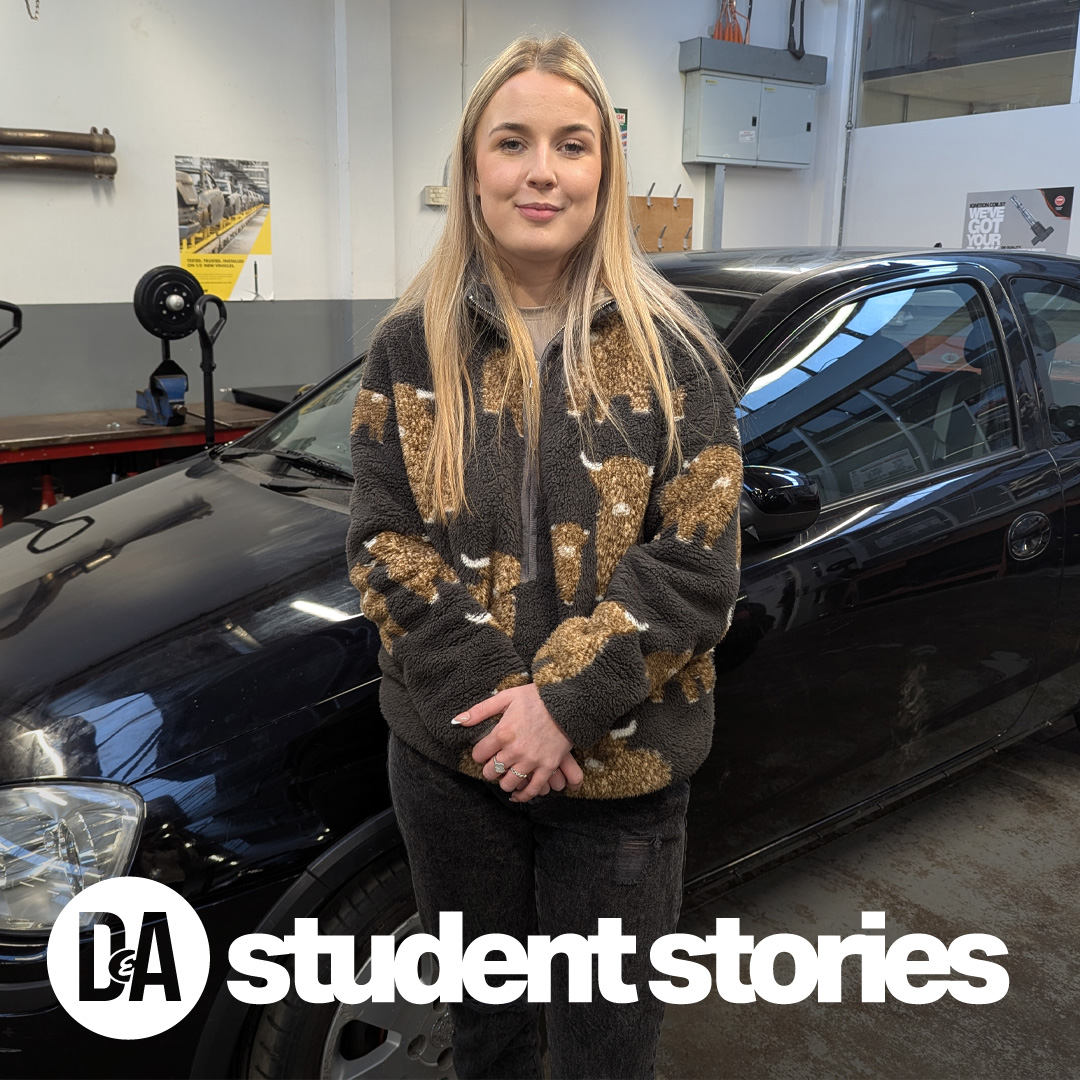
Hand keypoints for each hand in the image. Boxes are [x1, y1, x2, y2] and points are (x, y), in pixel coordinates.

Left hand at [453, 684, 583, 801]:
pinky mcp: (547, 767)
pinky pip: (532, 789)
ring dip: (505, 780)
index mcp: (502, 733)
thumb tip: (458, 721)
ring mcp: (531, 761)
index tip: (485, 751)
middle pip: (491, 772)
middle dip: (490, 768)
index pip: (479, 755)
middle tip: (495, 763)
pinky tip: (517, 794)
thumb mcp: (506, 697)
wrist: (566, 703)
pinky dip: (523, 795)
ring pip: (508, 783)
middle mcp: (514, 750)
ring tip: (507, 774)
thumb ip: (480, 711)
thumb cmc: (536, 697)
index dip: (480, 753)